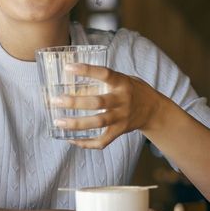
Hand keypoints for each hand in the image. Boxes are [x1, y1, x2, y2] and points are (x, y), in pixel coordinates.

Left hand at [51, 63, 165, 148]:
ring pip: (97, 123)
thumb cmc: (133, 90)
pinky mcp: (120, 131)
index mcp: (122, 83)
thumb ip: (105, 79)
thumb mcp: (124, 78)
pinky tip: (72, 140)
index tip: (68, 68)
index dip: (87, 70)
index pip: (104, 74)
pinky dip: (86, 143)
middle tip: (55, 101)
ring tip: (58, 122)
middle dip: (74, 102)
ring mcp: (121, 117)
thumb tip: (75, 76)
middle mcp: (122, 100)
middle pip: (97, 103)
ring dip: (76, 124)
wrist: (154, 110)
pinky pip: (102, 141)